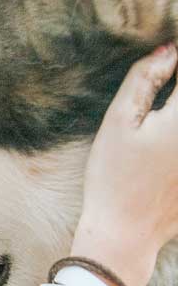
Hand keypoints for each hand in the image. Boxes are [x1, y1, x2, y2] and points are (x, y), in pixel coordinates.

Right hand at [73, 44, 177, 285]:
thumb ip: (143, 79)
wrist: (125, 233)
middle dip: (175, 88)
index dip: (174, 61)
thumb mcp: (118, 122)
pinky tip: (159, 152)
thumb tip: (167, 51)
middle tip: (158, 94)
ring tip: (154, 129)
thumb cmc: (113, 178)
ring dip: (171, 118)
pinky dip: (171, 139)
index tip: (167, 58)